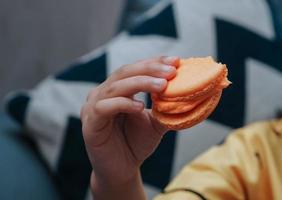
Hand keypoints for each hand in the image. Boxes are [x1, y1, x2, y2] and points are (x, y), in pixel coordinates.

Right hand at [81, 56, 178, 188]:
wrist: (121, 170)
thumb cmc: (135, 143)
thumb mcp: (155, 122)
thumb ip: (165, 106)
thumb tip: (186, 92)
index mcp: (117, 90)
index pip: (135, 69)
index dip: (154, 63)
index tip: (175, 61)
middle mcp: (103, 93)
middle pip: (125, 73)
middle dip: (149, 69)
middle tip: (171, 71)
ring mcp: (93, 106)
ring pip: (115, 87)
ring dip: (140, 83)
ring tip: (162, 86)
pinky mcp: (90, 122)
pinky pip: (105, 107)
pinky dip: (123, 104)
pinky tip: (140, 107)